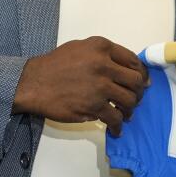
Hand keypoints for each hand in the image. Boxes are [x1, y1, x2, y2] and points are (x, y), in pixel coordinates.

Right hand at [12, 37, 148, 135]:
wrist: (33, 83)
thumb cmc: (55, 65)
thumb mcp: (80, 48)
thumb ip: (103, 54)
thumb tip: (126, 68)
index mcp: (102, 47)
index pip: (133, 60)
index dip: (141, 73)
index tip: (143, 82)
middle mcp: (104, 64)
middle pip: (135, 81)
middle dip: (139, 92)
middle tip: (135, 99)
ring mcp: (100, 86)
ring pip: (129, 100)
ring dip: (130, 110)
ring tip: (126, 114)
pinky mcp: (94, 106)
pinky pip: (115, 117)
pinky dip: (118, 126)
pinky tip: (115, 129)